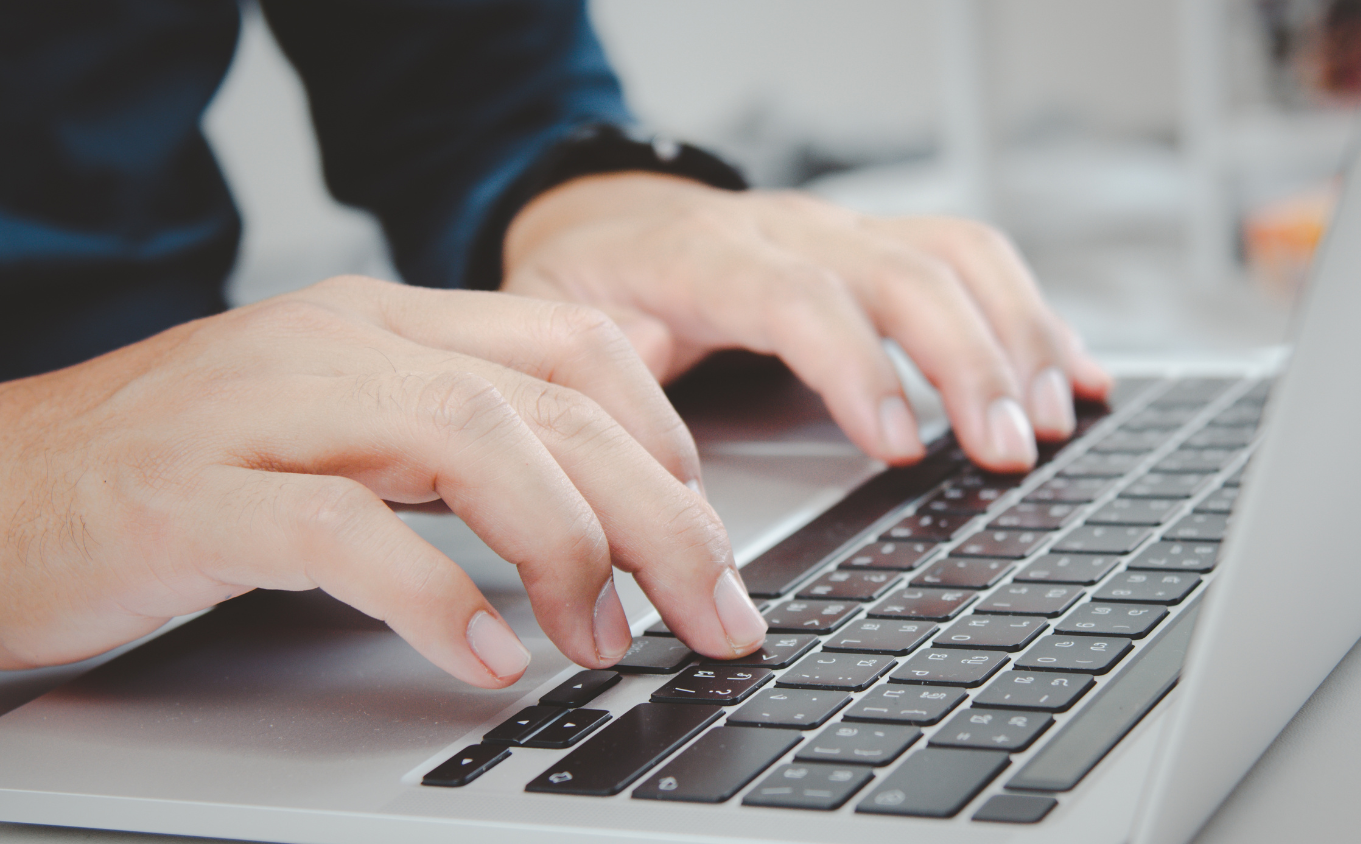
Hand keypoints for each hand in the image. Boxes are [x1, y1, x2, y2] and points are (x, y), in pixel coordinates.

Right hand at [0, 277, 766, 684]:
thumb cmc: (179, 472)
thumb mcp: (342, 431)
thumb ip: (457, 447)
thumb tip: (596, 509)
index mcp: (385, 323)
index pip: (570, 345)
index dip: (664, 436)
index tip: (708, 528)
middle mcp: (339, 344)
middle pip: (549, 402)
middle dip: (661, 514)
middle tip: (717, 610)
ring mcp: (264, 409)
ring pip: (469, 439)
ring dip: (569, 548)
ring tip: (611, 638)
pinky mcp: (195, 495)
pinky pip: (342, 533)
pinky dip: (435, 599)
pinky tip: (490, 659)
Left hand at [503, 173, 1112, 472]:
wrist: (605, 222)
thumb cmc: (589, 286)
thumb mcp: (561, 333)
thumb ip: (603, 391)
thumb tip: (654, 480)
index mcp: (702, 256)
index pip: (799, 298)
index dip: (859, 369)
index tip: (902, 447)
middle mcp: (787, 232)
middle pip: (902, 272)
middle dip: (967, 361)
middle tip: (1005, 449)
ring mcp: (839, 233)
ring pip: (953, 256)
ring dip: (1015, 336)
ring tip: (1050, 418)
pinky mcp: (874, 246)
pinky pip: (970, 260)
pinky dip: (1031, 315)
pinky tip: (1072, 372)